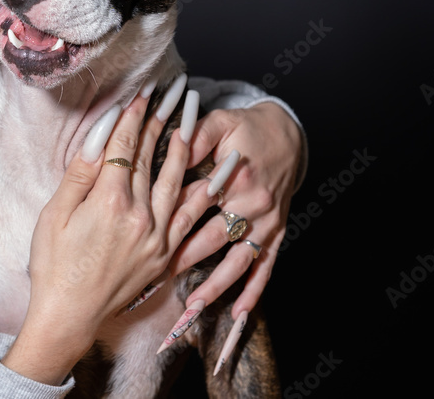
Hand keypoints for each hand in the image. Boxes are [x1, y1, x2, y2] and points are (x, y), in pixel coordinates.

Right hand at [2, 92, 212, 384]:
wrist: (69, 315)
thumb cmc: (53, 264)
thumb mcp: (55, 214)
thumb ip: (80, 172)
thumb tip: (101, 135)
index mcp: (108, 202)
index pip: (126, 146)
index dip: (135, 115)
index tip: (144, 90)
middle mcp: (139, 215)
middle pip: (153, 156)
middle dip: (163, 118)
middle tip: (174, 90)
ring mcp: (157, 236)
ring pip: (177, 179)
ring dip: (187, 144)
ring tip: (195, 116)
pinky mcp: (165, 254)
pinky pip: (190, 215)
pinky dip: (203, 191)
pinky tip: (214, 172)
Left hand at [168, 102, 302, 318]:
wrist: (287, 135)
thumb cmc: (247, 128)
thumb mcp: (221, 121)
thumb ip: (196, 136)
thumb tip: (171, 151)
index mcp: (236, 175)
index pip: (198, 203)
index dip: (172, 221)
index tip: (146, 238)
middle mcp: (254, 202)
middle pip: (215, 237)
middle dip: (185, 259)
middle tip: (157, 278)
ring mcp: (268, 220)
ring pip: (240, 259)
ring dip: (218, 285)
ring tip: (193, 305)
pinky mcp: (277, 231)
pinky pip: (266, 266)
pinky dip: (254, 290)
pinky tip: (238, 312)